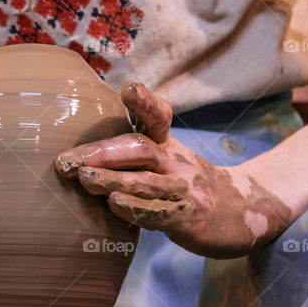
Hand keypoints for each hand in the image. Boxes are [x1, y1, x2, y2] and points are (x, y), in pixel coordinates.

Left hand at [55, 83, 291, 257]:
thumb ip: (132, 151)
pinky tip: (115, 204)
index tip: (127, 88)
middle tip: (68, 159)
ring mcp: (183, 190)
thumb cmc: (186, 184)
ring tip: (84, 177)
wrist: (238, 213)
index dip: (144, 101)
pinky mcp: (187, 218)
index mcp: (167, 144)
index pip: (157, 116)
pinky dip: (136, 208)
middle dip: (103, 152)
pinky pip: (158, 212)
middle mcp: (175, 162)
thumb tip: (80, 152)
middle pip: (141, 149)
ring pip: (146, 181)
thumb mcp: (166, 159)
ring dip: (113, 179)